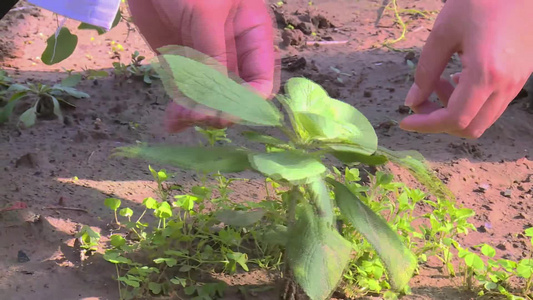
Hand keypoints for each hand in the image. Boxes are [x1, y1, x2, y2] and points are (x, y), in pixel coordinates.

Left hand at [128, 0, 275, 131]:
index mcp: (252, 36)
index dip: (247, 102)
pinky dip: (179, 109)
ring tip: (178, 119)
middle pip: (237, 96)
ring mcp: (207, 60)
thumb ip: (213, 54)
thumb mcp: (205, 13)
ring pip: (210, 100)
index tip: (223, 113)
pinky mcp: (182, 64)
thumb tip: (218, 99)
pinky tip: (171, 122)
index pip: (261, 80)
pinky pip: (186, 93)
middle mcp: (233, 54)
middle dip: (220, 110)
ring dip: (197, 114)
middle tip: (197, 116)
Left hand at [400, 0, 532, 138]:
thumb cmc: (480, 1)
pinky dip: (471, 103)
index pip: (454, 119)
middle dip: (440, 121)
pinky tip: (458, 78)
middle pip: (471, 128)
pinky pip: (494, 105)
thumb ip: (425, 71)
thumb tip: (412, 101)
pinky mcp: (522, 76)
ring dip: (455, 111)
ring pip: (483, 119)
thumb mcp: (443, 33)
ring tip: (440, 83)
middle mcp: (507, 85)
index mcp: (486, 75)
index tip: (405, 121)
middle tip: (422, 100)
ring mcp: (518, 83)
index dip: (426, 125)